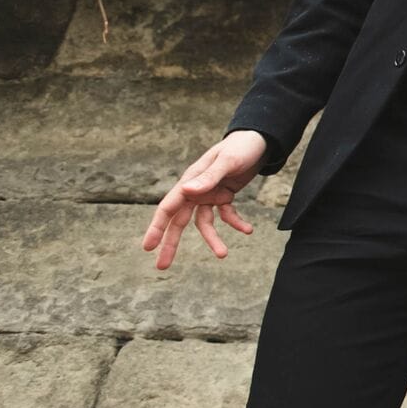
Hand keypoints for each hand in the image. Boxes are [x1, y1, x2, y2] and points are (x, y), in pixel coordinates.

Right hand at [140, 130, 265, 269]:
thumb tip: (186, 191)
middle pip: (179, 221)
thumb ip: (209, 177)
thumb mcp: (227, 161)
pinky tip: (248, 230)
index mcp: (190, 181)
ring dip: (212, 239)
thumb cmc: (240, 147)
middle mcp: (195, 190)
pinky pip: (226, 214)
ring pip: (204, 223)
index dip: (156, 227)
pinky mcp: (225, 195)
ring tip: (223, 255)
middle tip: (162, 266)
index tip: (147, 247)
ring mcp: (209, 194)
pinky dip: (235, 223)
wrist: (259, 140)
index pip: (168, 208)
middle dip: (170, 243)